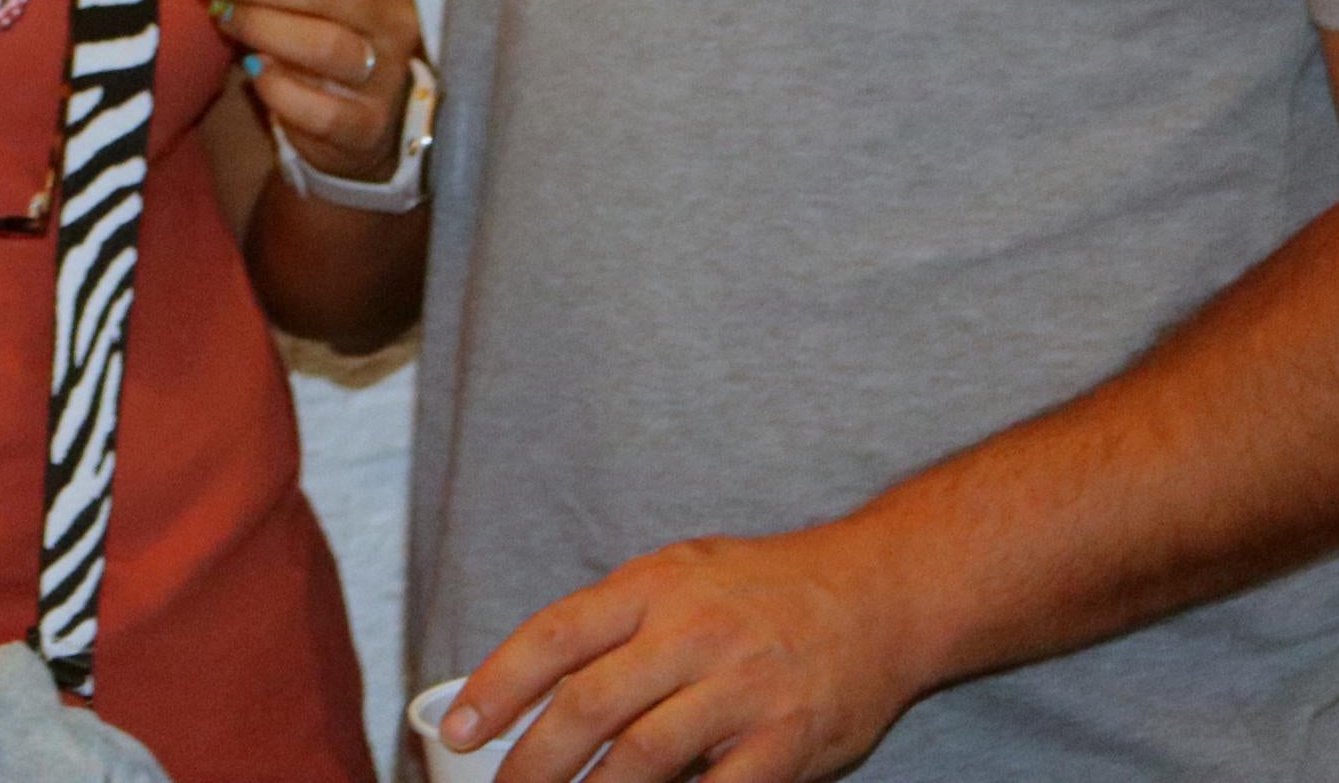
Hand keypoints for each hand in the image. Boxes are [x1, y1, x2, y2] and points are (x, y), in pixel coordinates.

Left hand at [193, 0, 422, 183]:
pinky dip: (279, 90)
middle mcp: (399, 18)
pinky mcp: (367, 127)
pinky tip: (254, 72)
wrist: (347, 109)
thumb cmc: (313, 16)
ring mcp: (388, 75)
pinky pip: (323, 111)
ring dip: (258, 26)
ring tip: (221, 18)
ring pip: (326, 45)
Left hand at [450, 523, 928, 781]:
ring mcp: (742, 690)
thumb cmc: (761, 589)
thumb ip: (613, 624)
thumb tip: (534, 687)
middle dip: (533, 761)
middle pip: (590, 705)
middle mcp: (693, 634)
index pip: (555, 636)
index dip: (499, 687)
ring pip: (645, 755)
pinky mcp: (788, 742)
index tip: (460, 732)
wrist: (878, 594)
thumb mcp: (677, 576)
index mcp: (653, 587)